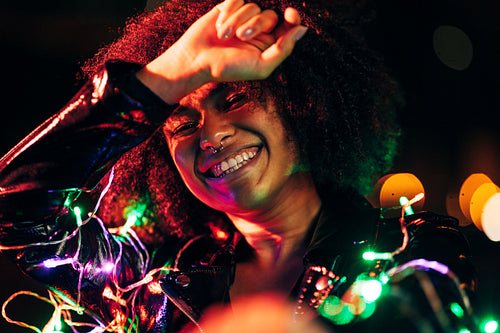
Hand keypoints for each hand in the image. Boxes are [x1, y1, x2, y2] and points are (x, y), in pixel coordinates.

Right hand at [137, 0, 306, 103]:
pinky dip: (230, 11)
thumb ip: (283, 49)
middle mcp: (258, 30)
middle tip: (241, 38)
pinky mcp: (228, 8)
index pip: (288, 27)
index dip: (292, 18)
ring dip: (238, 21)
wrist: (196, 60)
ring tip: (224, 36)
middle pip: (271, 15)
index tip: (290, 14)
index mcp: (269, 45)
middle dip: (256, 25)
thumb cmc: (228, 68)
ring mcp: (243, 18)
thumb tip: (302, 29)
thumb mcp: (261, 66)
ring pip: (253, 6)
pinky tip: (219, 24)